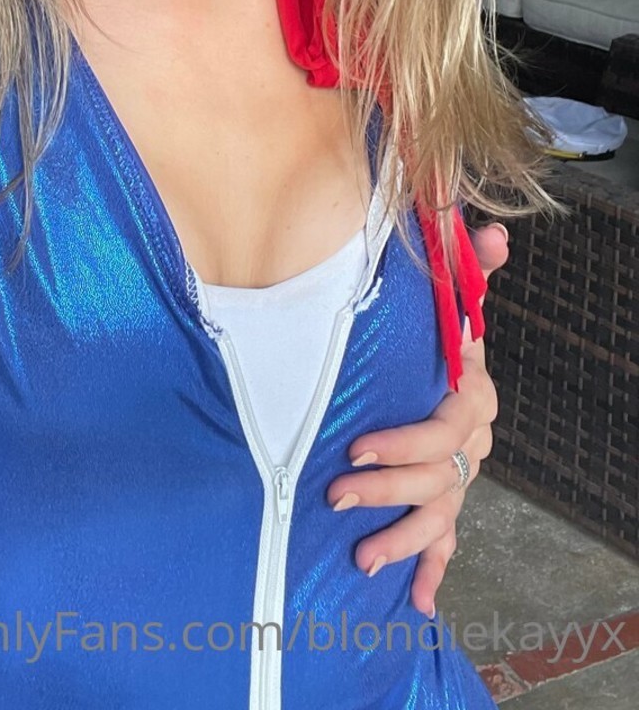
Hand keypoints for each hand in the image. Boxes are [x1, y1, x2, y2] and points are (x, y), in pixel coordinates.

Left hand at [326, 221, 508, 616]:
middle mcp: (473, 439)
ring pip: (442, 514)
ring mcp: (462, 472)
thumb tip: (492, 230)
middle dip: (387, 490)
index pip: (445, 429)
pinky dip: (432, 569)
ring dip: (404, 540)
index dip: (403, 442)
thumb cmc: (432, 327)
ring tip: (361, 557)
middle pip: (438, 477)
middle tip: (337, 495)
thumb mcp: (446, 294)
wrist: (437, 356)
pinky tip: (417, 600)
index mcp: (470, 395)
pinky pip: (447, 540)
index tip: (355, 447)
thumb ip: (465, 265)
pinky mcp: (447, 497)